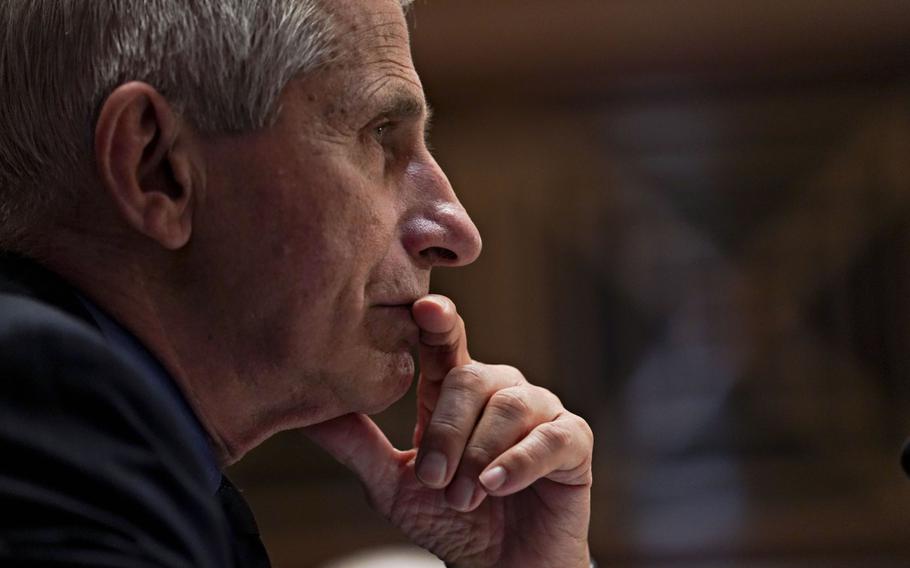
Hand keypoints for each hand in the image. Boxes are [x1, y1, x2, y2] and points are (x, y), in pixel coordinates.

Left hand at [304, 295, 592, 566]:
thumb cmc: (451, 521)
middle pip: (470, 378)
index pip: (445, 344)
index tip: (424, 310)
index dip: (437, 323)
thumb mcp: (394, 485)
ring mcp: (538, 412)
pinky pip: (550, 436)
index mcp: (456, 391)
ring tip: (465, 497)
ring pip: (507, 405)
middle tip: (434, 481)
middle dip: (446, 431)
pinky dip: (519, 461)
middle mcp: (499, 390)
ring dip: (478, 456)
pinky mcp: (572, 440)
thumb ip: (357, 445)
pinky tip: (497, 484)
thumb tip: (304, 412)